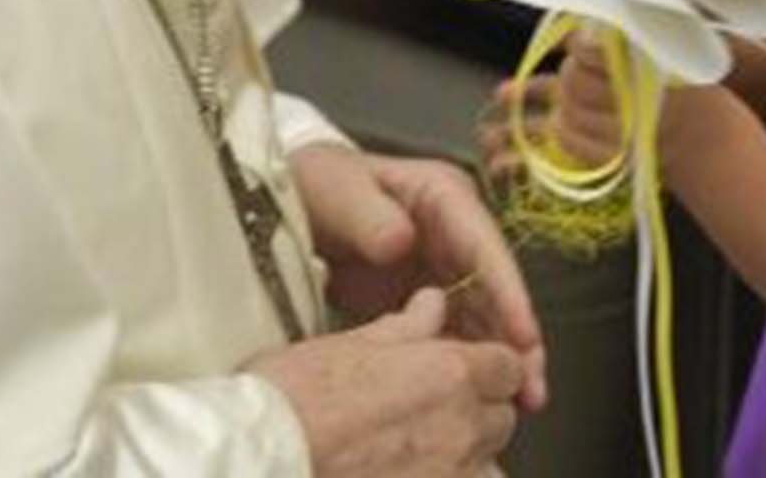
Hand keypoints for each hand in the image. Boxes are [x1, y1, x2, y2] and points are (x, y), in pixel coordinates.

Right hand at [249, 287, 521, 477]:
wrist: (257, 461)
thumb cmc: (290, 402)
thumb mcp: (347, 346)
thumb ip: (405, 328)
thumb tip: (433, 304)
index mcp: (449, 374)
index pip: (507, 368)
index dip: (487, 368)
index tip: (463, 373)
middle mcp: (459, 429)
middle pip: (500, 419)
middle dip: (477, 414)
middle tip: (431, 414)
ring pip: (486, 467)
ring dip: (464, 459)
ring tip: (419, 455)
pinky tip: (408, 474)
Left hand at [288, 145, 546, 410]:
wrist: (289, 199)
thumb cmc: (320, 186)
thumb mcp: (338, 191)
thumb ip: (369, 216)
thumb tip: (402, 243)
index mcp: (445, 197)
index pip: (486, 249)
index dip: (509, 295)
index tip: (524, 337)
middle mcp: (456, 232)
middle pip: (497, 289)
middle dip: (517, 339)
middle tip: (531, 387)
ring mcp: (444, 264)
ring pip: (484, 316)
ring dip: (500, 357)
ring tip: (521, 402)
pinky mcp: (427, 295)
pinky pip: (455, 331)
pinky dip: (467, 361)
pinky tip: (476, 396)